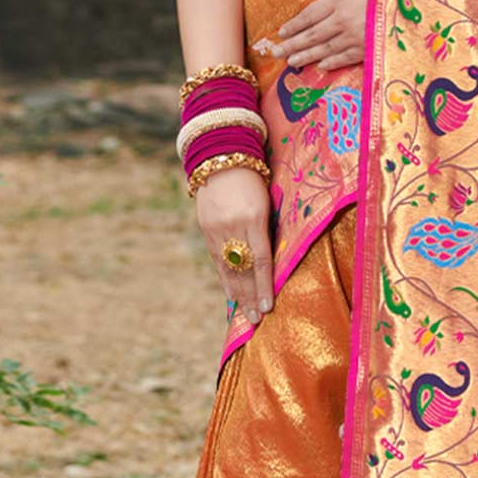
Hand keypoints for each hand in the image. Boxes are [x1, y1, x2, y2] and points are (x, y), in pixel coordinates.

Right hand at [195, 166, 273, 321]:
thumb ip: (267, 229)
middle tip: (256, 320)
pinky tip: (230, 294)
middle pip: (243, 269)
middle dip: (250, 297)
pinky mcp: (205, 228)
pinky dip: (225, 278)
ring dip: (237, 293)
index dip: (264, 285)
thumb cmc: (255, 179)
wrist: (223, 157)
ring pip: (227, 267)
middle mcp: (233, 225)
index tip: (268, 306)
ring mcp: (216, 228)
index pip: (261, 259)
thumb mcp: (266, 201)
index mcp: (253, 217)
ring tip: (244, 314)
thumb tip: (272, 262)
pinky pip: (216, 259)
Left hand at [275, 0, 396, 70]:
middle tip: (276, 54)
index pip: (309, 15)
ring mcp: (355, 37)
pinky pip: (345, 58)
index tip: (281, 33)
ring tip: (291, 62)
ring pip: (324, 49)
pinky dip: (331, 62)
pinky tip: (321, 66)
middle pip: (312, 35)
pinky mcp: (369, 47)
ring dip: (306, 56)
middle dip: (292, 45)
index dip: (294, 25)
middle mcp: (342, 20)